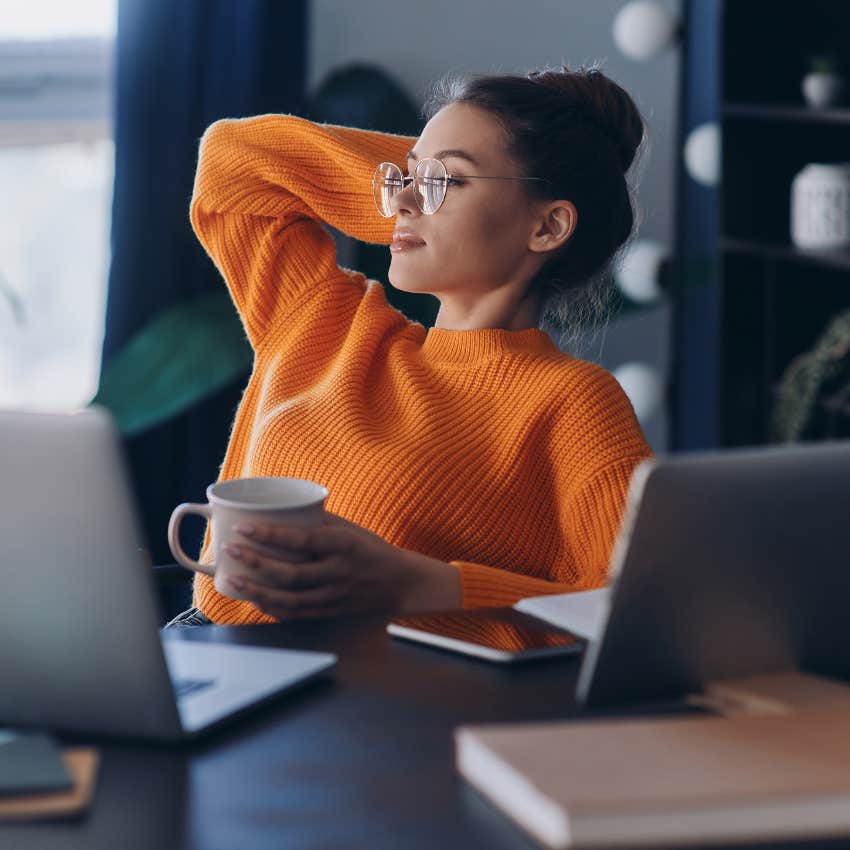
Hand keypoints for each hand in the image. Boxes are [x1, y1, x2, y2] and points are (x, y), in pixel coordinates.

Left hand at [222, 513, 459, 618]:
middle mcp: (339, 572)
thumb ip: (319, 523)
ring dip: (256, 589)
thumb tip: (281, 511)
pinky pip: (296, 614)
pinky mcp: (330, 612)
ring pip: (289, 598)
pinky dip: (271, 608)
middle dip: (255, 562)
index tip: (244, 527)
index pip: (302, 540)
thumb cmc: (373, 550)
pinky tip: (254, 599)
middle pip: (290, 573)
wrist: (401, 583)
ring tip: (233, 579)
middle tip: (231, 549)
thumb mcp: (351, 529)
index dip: (270, 535)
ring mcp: (334, 596)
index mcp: (344, 545)